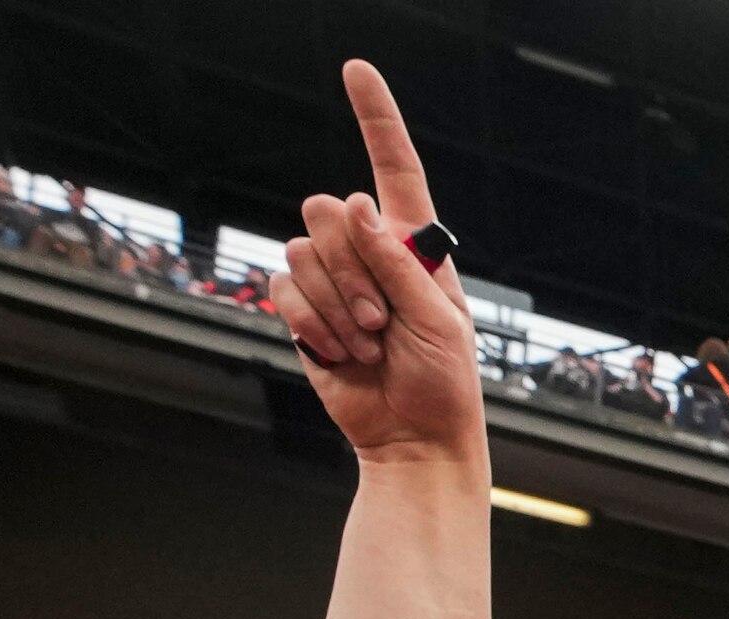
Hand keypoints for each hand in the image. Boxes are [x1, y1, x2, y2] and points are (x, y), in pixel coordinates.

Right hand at [266, 62, 487, 465]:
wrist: (413, 437)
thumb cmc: (444, 382)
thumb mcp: (438, 321)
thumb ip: (396, 264)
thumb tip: (356, 204)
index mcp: (415, 244)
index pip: (395, 168)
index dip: (376, 118)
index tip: (356, 70)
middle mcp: (370, 251)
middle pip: (327, 210)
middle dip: (351, 268)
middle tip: (383, 319)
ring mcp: (333, 278)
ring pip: (302, 249)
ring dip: (336, 304)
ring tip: (370, 342)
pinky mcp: (303, 310)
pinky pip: (283, 288)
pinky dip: (312, 323)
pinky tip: (340, 351)